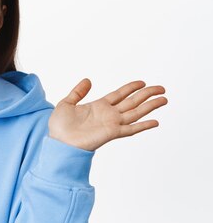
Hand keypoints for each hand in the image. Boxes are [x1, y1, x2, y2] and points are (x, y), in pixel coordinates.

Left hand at [48, 78, 167, 150]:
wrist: (58, 142)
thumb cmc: (60, 127)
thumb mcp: (66, 103)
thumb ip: (77, 92)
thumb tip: (88, 80)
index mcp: (99, 106)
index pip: (119, 94)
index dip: (131, 88)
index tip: (142, 82)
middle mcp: (108, 114)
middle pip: (132, 101)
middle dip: (147, 94)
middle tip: (162, 88)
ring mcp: (112, 123)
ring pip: (136, 112)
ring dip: (150, 106)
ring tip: (164, 99)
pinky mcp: (112, 133)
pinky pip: (131, 129)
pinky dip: (143, 125)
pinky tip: (155, 121)